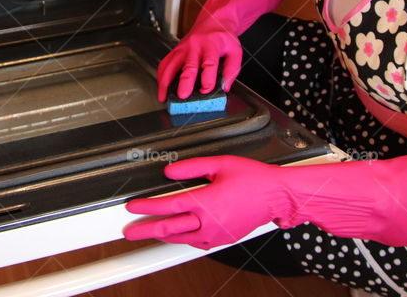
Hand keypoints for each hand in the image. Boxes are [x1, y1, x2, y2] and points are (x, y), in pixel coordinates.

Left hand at [124, 156, 280, 248]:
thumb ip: (191, 167)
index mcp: (206, 201)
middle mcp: (209, 221)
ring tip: (150, 232)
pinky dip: (183, 239)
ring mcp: (216, 233)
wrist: (277, 196)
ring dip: (163, 236)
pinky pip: (197, 243)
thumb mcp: (220, 164)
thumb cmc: (253, 179)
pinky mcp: (223, 239)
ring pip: (182, 239)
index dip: (146, 207)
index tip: (133, 207)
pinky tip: (179, 233)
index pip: (167, 206)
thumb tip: (169, 172)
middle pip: (169, 229)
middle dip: (145, 231)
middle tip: (129, 232)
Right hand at [156, 29, 241, 102]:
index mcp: (212, 46)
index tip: (206, 91)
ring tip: (165, 97)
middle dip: (185, 82)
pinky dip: (161, 77)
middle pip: (189, 65)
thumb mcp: (235, 50)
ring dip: (166, 82)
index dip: (207, 78)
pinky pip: (165, 63)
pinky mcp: (175, 51)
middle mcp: (195, 47)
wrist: (212, 21)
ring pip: (171, 64)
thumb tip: (225, 87)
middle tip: (182, 96)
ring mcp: (183, 48)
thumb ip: (232, 70)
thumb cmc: (222, 37)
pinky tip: (162, 88)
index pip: (210, 63)